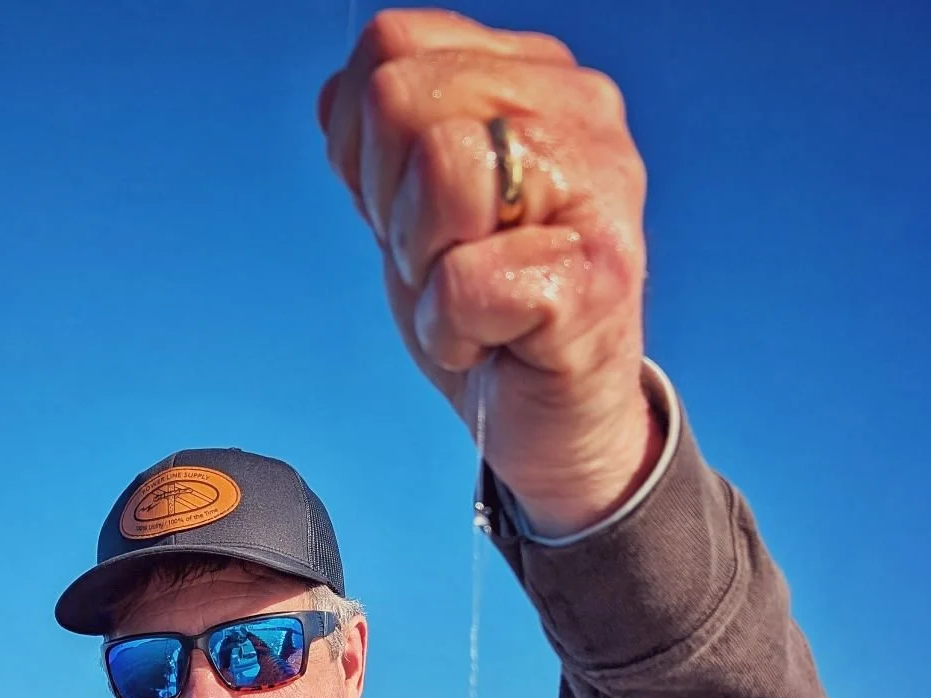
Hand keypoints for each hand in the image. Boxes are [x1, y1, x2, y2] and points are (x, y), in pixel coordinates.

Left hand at [319, 10, 661, 534]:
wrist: (556, 420)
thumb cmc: (492, 320)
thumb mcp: (416, 212)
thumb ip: (386, 141)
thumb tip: (333, 97)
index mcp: (532, 74)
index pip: (391, 44)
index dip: (362, 144)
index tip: (405, 214)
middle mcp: (577, 109)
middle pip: (402, 97)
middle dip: (390, 203)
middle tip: (439, 263)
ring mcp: (598, 186)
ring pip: (439, 170)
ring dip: (424, 262)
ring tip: (467, 300)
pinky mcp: (597, 275)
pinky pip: (463, 282)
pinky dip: (449, 331)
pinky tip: (488, 342)